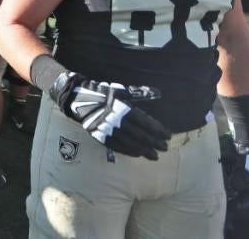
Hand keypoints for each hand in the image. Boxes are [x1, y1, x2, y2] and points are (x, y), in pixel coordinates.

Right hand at [49, 72, 169, 159]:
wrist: (80, 100)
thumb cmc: (104, 93)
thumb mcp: (122, 91)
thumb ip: (140, 93)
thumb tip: (157, 93)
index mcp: (124, 109)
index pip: (145, 122)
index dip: (158, 130)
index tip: (168, 136)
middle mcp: (117, 121)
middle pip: (140, 135)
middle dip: (154, 142)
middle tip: (165, 148)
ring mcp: (108, 130)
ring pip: (130, 143)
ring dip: (144, 150)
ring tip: (154, 156)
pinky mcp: (101, 136)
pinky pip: (117, 146)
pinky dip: (129, 151)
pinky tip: (138, 154)